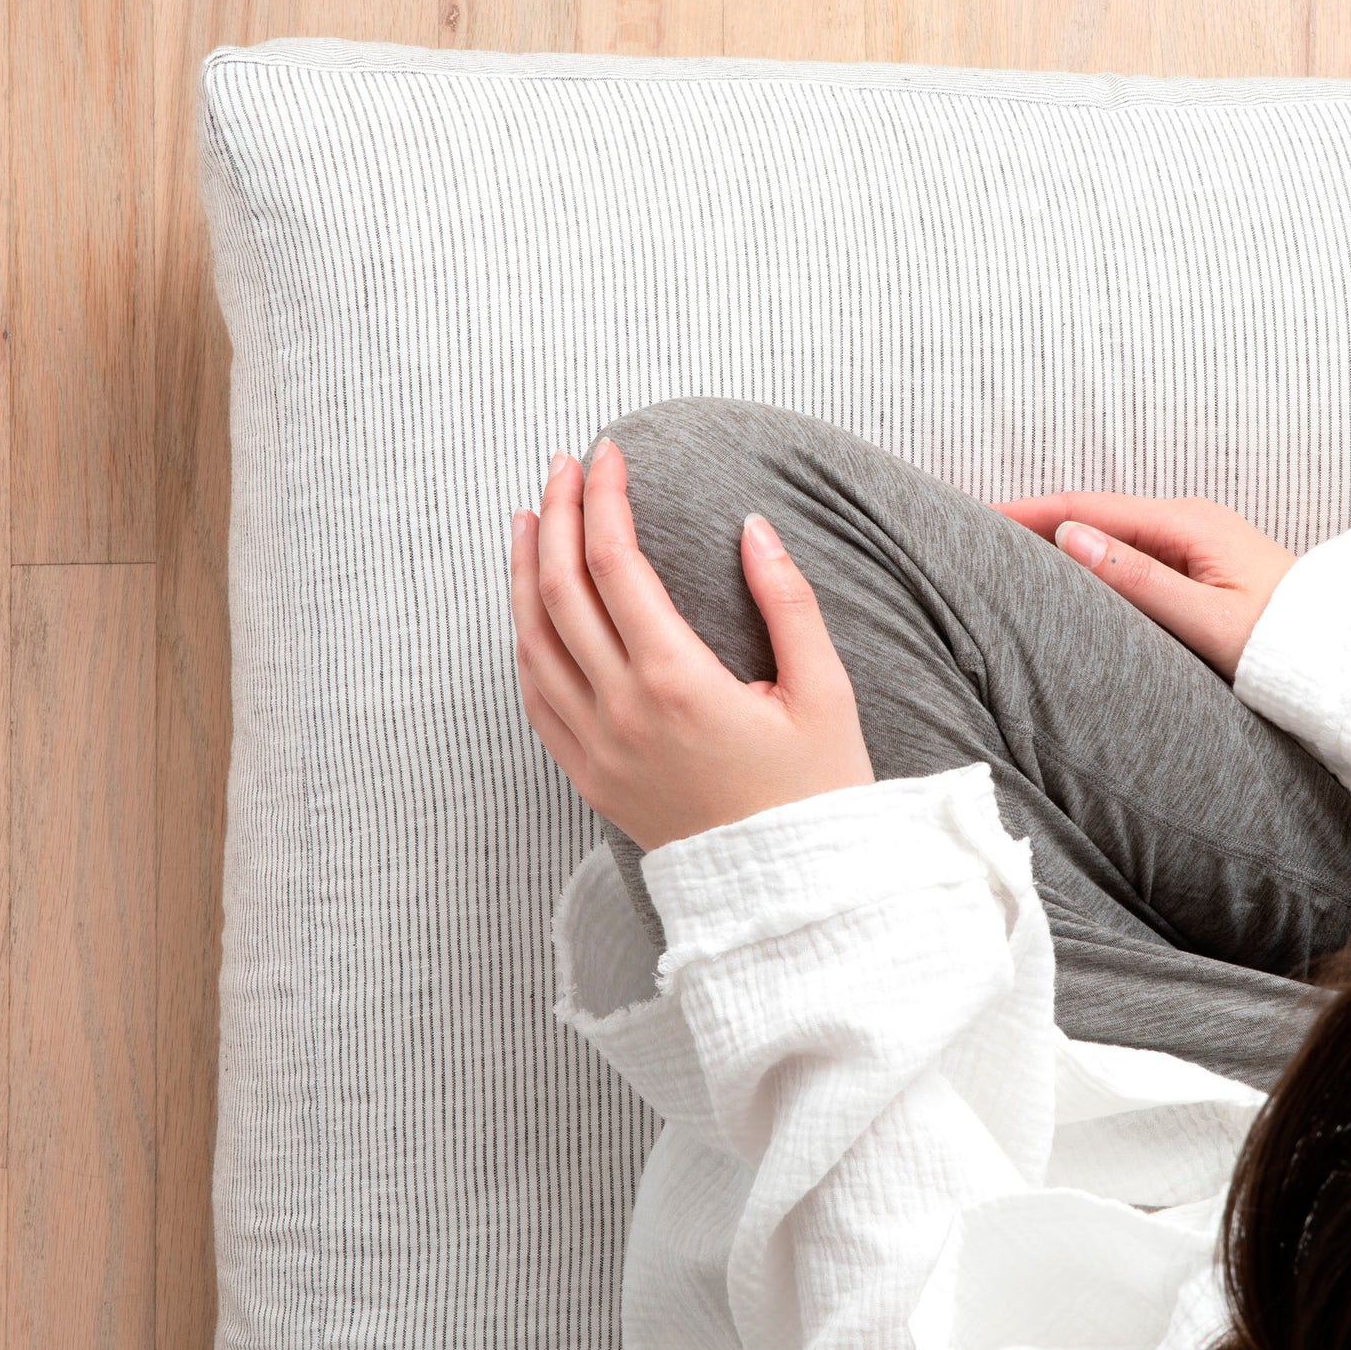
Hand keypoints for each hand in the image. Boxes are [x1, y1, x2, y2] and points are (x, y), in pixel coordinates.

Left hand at [508, 437, 874, 851]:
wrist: (793, 895)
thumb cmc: (817, 793)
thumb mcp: (826, 692)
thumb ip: (789, 602)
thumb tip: (752, 527)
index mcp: (678, 682)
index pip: (616, 564)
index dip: (605, 499)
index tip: (610, 454)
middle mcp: (622, 712)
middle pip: (562, 591)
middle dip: (559, 515)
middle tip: (564, 465)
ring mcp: (596, 749)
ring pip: (533, 643)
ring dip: (524, 573)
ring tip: (530, 520)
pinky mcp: (590, 779)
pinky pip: (536, 699)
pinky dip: (525, 643)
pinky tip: (529, 611)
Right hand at [990, 492, 1297, 682]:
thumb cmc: (1290, 647)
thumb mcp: (1206, 621)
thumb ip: (1137, 581)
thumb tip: (1069, 537)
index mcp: (1187, 524)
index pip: (1084, 508)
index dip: (1025, 512)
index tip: (974, 517)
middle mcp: (1189, 523)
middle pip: (1092, 515)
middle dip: (1033, 522)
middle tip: (974, 536)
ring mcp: (1197, 544)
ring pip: (1110, 536)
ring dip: (1059, 543)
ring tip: (1006, 556)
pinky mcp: (1203, 569)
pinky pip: (1131, 556)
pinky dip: (1090, 562)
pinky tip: (1066, 579)